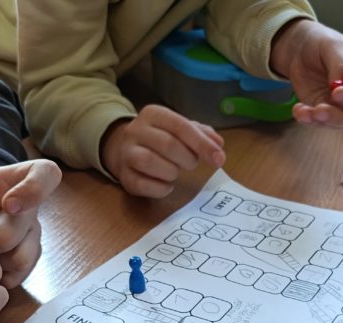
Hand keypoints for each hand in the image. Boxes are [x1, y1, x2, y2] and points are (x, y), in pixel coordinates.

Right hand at [101, 104, 225, 197]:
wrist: (123, 150)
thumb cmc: (159, 139)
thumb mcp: (179, 129)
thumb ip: (201, 134)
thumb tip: (218, 145)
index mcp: (153, 114)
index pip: (181, 126)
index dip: (202, 144)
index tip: (219, 158)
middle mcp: (136, 130)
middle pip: (167, 144)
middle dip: (187, 158)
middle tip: (192, 164)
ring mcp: (126, 153)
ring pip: (150, 162)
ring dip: (171, 172)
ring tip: (175, 172)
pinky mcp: (124, 176)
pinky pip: (142, 184)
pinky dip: (160, 188)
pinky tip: (166, 185)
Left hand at [270, 19, 342, 126]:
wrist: (300, 48)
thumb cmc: (322, 41)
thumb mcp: (332, 44)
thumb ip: (339, 64)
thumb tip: (340, 85)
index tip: (336, 93)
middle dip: (338, 117)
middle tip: (319, 110)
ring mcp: (338, 105)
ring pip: (336, 123)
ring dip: (320, 120)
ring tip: (303, 111)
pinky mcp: (321, 109)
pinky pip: (318, 122)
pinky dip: (307, 119)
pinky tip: (298, 111)